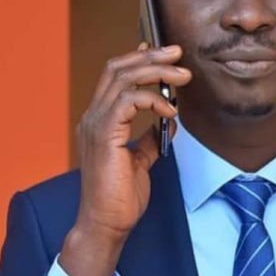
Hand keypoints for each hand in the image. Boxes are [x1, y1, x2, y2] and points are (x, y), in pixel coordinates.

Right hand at [59, 43, 191, 275]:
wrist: (106, 223)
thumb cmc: (120, 197)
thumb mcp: (140, 161)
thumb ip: (150, 138)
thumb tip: (167, 121)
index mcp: (99, 120)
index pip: (114, 76)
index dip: (137, 58)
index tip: (162, 51)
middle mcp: (93, 116)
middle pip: (117, 68)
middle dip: (150, 56)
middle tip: (177, 53)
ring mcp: (96, 124)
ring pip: (123, 78)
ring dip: (156, 71)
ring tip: (182, 75)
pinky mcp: (104, 134)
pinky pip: (129, 100)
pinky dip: (152, 98)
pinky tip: (170, 108)